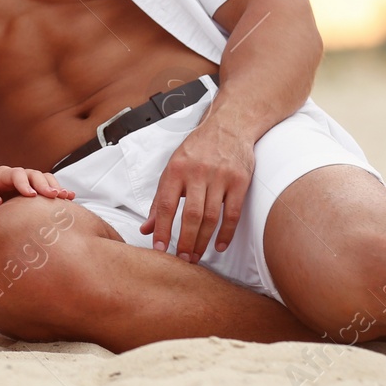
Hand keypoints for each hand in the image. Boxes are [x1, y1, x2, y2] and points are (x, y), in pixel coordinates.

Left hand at [0, 166, 75, 218]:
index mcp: (1, 175)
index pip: (14, 174)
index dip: (23, 183)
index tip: (30, 195)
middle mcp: (17, 175)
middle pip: (33, 174)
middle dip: (44, 184)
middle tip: (53, 196)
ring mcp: (27, 181)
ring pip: (44, 178)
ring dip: (55, 186)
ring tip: (66, 197)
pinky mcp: (34, 188)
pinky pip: (49, 186)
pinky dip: (59, 190)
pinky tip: (70, 198)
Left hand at [139, 116, 254, 261]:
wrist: (229, 126)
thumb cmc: (197, 150)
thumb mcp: (173, 168)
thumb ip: (159, 199)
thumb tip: (146, 228)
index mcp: (176, 169)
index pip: (165, 204)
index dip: (161, 229)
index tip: (158, 249)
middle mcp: (197, 172)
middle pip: (190, 214)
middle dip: (185, 240)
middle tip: (183, 259)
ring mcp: (220, 176)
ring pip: (210, 216)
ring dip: (203, 240)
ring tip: (196, 255)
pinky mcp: (239, 181)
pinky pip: (232, 213)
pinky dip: (226, 233)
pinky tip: (220, 245)